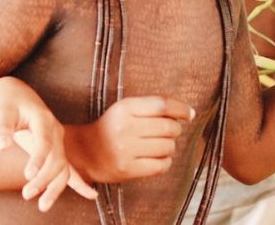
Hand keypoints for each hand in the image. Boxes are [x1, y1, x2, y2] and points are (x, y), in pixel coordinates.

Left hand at [0, 77, 96, 209]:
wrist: (16, 94)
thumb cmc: (7, 101)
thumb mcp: (2, 110)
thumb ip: (2, 128)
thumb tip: (1, 147)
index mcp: (43, 119)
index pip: (44, 142)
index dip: (38, 159)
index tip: (28, 175)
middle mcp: (55, 131)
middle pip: (56, 159)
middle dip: (44, 179)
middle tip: (26, 194)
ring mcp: (58, 141)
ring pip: (63, 168)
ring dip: (55, 187)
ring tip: (43, 206)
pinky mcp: (55, 149)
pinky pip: (69, 168)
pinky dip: (79, 182)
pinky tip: (91, 195)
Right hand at [66, 96, 193, 184]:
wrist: (85, 152)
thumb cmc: (112, 127)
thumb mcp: (126, 109)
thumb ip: (152, 107)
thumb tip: (188, 112)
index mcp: (124, 108)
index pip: (161, 105)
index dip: (180, 108)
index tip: (189, 114)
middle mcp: (125, 128)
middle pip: (168, 127)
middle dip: (176, 129)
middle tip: (171, 131)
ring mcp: (126, 151)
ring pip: (167, 147)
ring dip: (170, 146)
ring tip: (160, 145)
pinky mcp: (128, 170)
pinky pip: (161, 165)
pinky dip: (166, 161)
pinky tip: (158, 158)